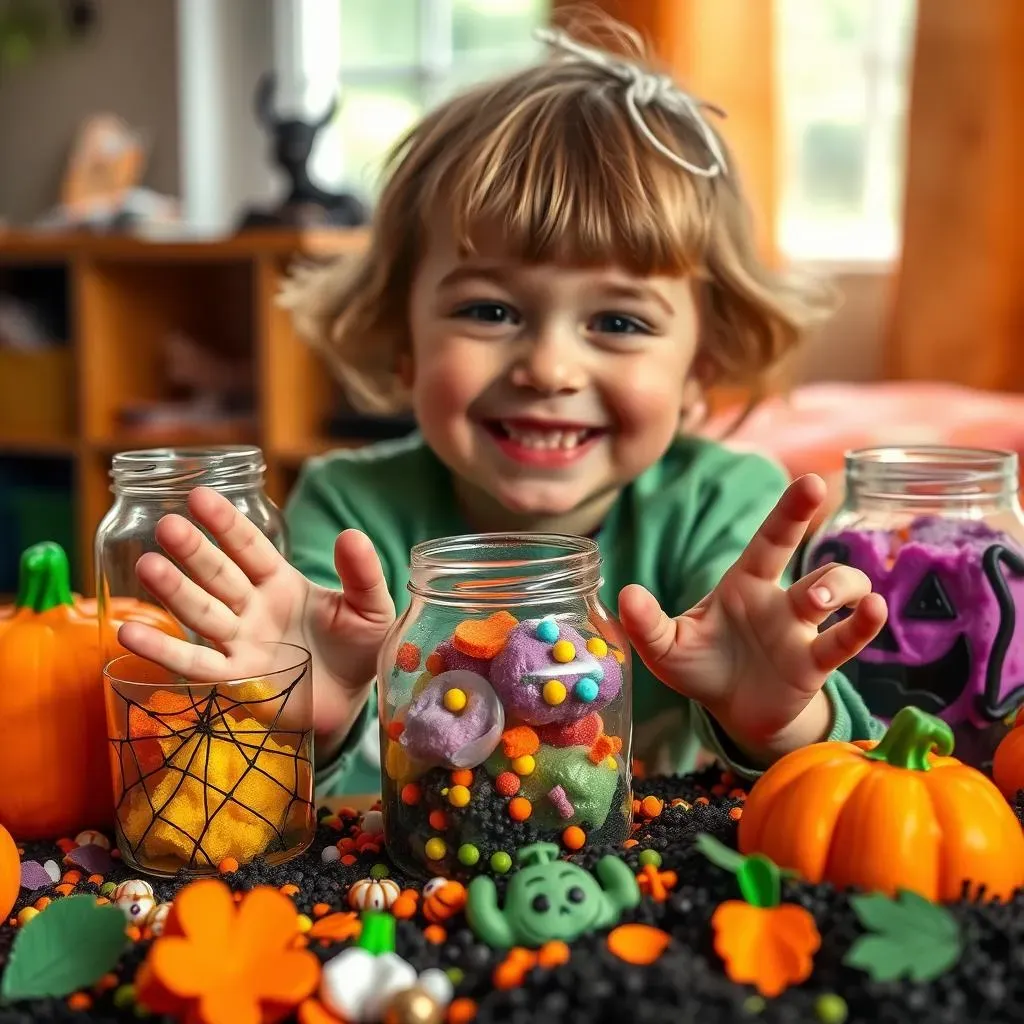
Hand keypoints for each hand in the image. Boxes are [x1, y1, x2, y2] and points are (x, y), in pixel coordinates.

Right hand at [117, 487, 394, 755]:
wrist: (352, 700)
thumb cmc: (358, 646)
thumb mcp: (372, 607)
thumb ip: (362, 573)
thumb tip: (351, 534)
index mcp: (281, 582)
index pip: (250, 548)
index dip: (227, 524)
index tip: (201, 496)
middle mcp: (252, 607)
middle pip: (218, 575)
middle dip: (194, 551)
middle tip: (167, 525)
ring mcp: (239, 642)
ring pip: (202, 613)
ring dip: (174, 591)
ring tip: (148, 567)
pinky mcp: (236, 680)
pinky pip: (196, 665)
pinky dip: (164, 652)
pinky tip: (129, 635)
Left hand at [618, 474, 886, 762]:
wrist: (732, 712)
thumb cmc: (701, 666)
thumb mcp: (666, 648)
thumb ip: (646, 623)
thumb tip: (624, 594)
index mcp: (744, 584)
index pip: (769, 540)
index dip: (788, 511)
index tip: (809, 480)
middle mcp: (780, 599)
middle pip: (806, 555)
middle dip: (809, 520)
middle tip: (815, 488)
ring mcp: (803, 629)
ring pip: (839, 590)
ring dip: (838, 587)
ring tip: (818, 603)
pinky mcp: (815, 665)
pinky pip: (846, 641)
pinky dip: (864, 626)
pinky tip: (875, 611)